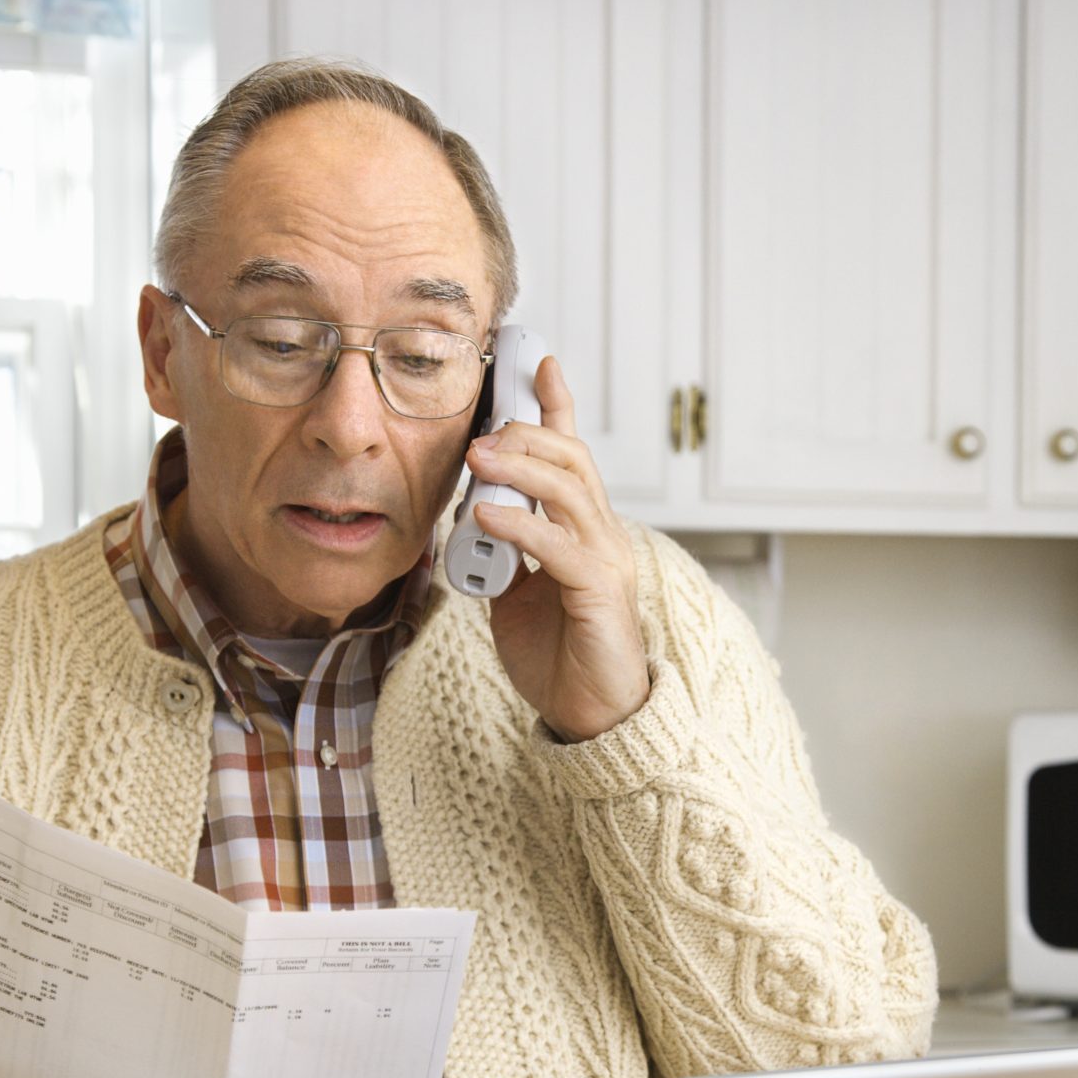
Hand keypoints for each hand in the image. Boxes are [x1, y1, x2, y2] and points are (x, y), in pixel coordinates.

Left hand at [462, 355, 651, 741]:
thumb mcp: (517, 592)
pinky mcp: (599, 592)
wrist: (592, 715)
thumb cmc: (560, 656)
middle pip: (572, 459)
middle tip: (479, 431)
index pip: (572, 454)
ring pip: (569, 489)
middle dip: (526, 431)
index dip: (557, 406)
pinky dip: (520, 524)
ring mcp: (605, 559)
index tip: (536, 362)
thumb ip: (503, 551)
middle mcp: (601, 535)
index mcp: (582, 530)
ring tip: (477, 458)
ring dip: (519, 467)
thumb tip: (472, 516)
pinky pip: (558, 545)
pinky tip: (485, 516)